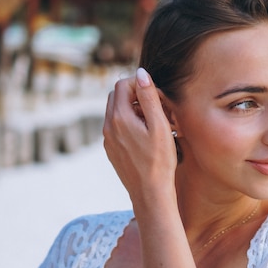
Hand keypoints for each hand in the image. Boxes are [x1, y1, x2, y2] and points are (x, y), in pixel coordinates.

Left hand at [103, 68, 177, 204]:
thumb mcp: (159, 126)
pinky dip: (130, 124)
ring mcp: (108, 140)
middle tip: (157, 108)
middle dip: (136, 96)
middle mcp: (108, 127)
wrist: (150, 194)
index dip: (141, 84)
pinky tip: (147, 137)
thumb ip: (149, 97)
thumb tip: (141, 73)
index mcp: (119, 118)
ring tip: (154, 123)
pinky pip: (116, 127)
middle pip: (117, 96)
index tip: (157, 97)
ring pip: (116, 112)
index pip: (123, 84)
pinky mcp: (111, 150)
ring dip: (133, 110)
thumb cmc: (160, 161)